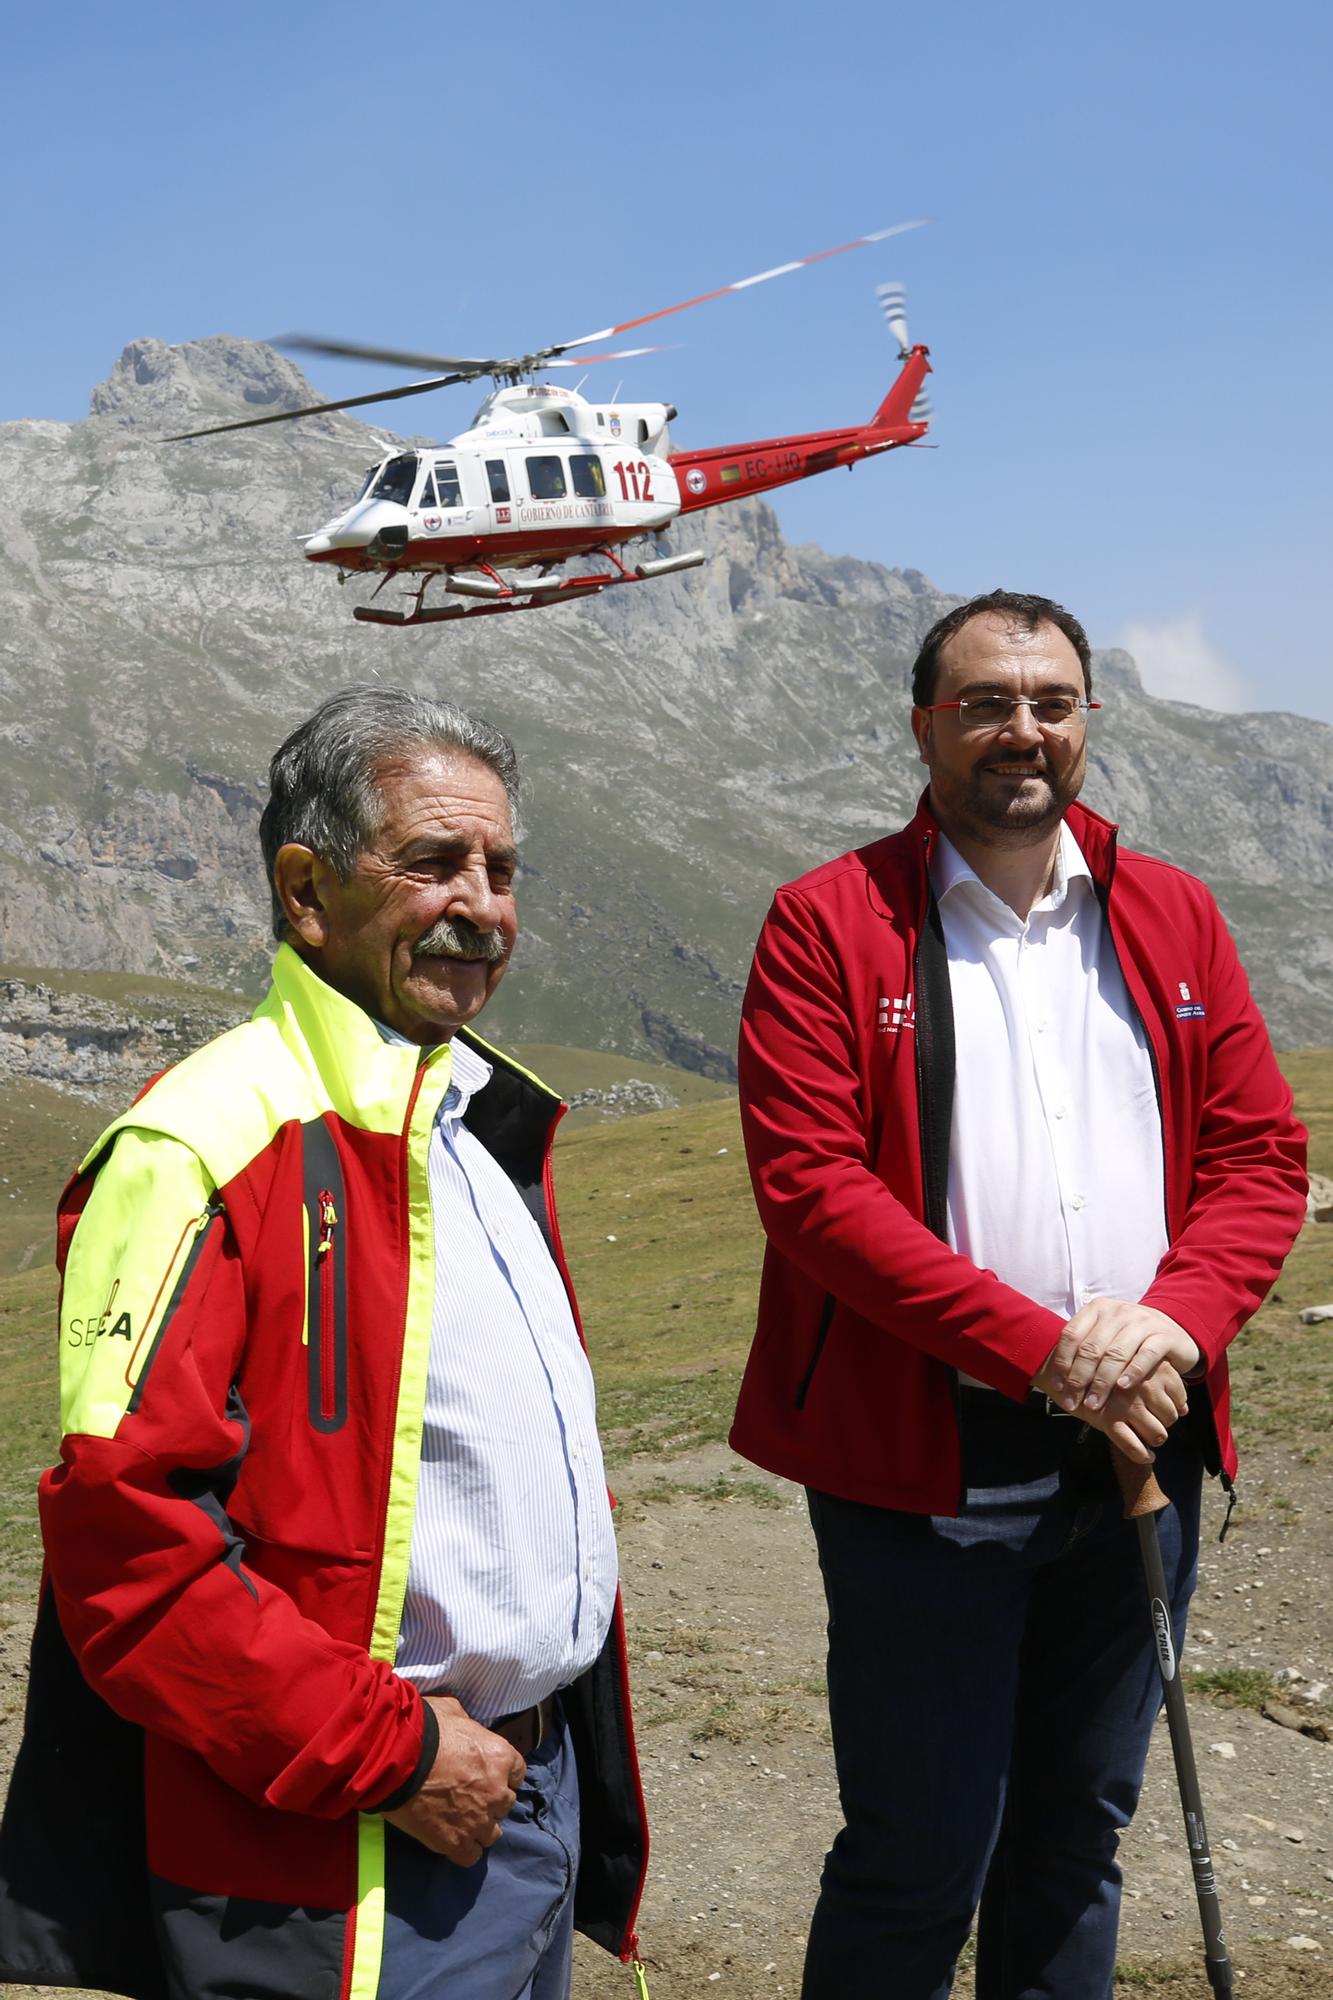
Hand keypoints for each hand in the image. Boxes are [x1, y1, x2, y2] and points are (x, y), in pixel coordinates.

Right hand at [382, 1695, 526, 1863]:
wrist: (396, 1759)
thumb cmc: (423, 1730)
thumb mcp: (452, 1711)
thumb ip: (466, 1723)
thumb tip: (463, 1725)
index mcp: (500, 1756)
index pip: (517, 1773)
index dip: (502, 1775)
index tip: (487, 1775)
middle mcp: (496, 1791)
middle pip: (505, 1805)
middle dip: (490, 1801)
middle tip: (469, 1797)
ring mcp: (478, 1820)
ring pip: (492, 1834)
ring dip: (480, 1827)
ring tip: (460, 1821)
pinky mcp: (456, 1842)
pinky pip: (471, 1856)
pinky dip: (464, 1850)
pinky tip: (451, 1839)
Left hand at [1038, 1300, 1199, 1415]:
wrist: (1174, 1329)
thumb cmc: (1130, 1339)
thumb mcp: (1105, 1336)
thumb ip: (1084, 1350)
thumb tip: (1055, 1379)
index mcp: (1097, 1310)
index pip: (1072, 1335)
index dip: (1063, 1363)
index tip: (1058, 1387)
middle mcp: (1118, 1312)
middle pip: (1092, 1348)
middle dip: (1079, 1379)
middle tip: (1073, 1402)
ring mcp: (1141, 1322)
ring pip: (1116, 1354)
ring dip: (1102, 1382)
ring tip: (1094, 1403)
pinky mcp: (1163, 1336)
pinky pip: (1145, 1355)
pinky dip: (1133, 1372)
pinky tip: (1123, 1387)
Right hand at [1056, 1361, 1188, 1465]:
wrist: (1060, 1365)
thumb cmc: (1099, 1363)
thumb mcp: (1132, 1363)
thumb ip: (1161, 1381)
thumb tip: (1186, 1410)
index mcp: (1151, 1366)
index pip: (1179, 1395)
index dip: (1174, 1405)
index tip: (1162, 1408)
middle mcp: (1143, 1385)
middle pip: (1170, 1416)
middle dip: (1164, 1423)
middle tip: (1152, 1422)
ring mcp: (1127, 1404)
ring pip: (1158, 1434)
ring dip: (1155, 1439)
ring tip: (1149, 1438)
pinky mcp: (1108, 1420)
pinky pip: (1134, 1448)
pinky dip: (1142, 1455)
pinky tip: (1145, 1456)